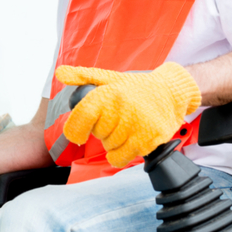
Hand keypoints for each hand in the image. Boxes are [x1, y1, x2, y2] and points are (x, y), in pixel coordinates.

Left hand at [55, 62, 201, 167]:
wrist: (172, 93)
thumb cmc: (137, 87)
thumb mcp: (110, 78)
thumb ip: (83, 76)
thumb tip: (59, 73)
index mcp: (109, 93)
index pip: (82, 116)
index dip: (75, 129)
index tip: (78, 134)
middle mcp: (122, 108)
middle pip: (97, 134)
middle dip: (103, 131)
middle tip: (117, 120)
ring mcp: (136, 125)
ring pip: (109, 147)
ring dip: (114, 143)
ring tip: (127, 128)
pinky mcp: (148, 140)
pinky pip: (121, 158)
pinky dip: (121, 154)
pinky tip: (131, 141)